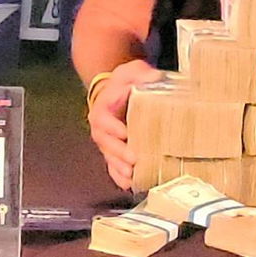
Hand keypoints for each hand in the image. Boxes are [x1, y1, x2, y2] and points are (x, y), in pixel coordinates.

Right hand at [86, 59, 159, 189]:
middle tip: (133, 160)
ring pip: (109, 158)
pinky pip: (112, 167)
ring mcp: (107, 142)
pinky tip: (129, 185)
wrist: (116, 93)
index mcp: (103, 108)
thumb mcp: (131, 71)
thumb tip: (154, 76)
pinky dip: (119, 177)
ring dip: (119, 168)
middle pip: (106, 143)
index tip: (124, 133)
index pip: (103, 119)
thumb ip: (140, 73)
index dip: (113, 127)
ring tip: (131, 176)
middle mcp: (101, 128)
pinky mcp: (113, 152)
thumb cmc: (125, 83)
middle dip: (119, 153)